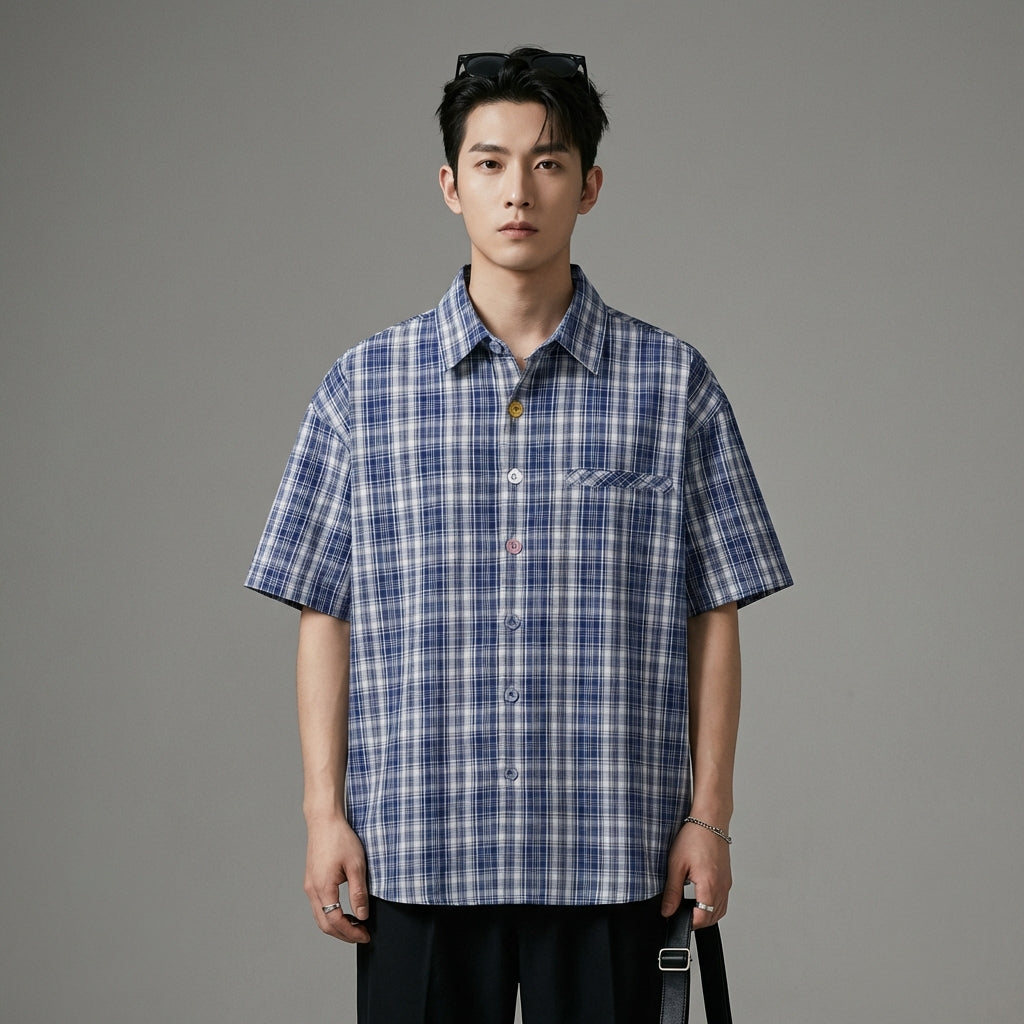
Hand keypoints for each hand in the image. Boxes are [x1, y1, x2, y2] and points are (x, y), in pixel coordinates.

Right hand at [303, 814, 370, 942]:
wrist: (324, 821)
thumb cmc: (340, 839)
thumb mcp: (356, 865)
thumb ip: (358, 892)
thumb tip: (362, 915)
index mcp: (323, 888)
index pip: (335, 921)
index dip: (351, 932)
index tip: (366, 935)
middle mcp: (312, 890)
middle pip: (325, 924)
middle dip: (343, 934)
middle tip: (362, 935)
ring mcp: (309, 885)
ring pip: (320, 916)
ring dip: (336, 925)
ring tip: (355, 925)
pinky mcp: (311, 880)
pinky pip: (318, 905)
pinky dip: (330, 914)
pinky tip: (344, 911)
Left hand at [661, 820, 731, 928]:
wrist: (709, 820)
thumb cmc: (694, 837)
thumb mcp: (676, 865)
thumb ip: (672, 891)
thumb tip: (667, 911)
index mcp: (709, 886)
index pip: (702, 918)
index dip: (688, 924)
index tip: (677, 920)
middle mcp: (722, 887)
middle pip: (712, 917)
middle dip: (697, 921)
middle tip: (680, 915)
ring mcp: (726, 883)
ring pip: (719, 910)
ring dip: (706, 914)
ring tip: (690, 908)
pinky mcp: (727, 878)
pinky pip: (723, 899)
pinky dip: (713, 905)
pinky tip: (701, 897)